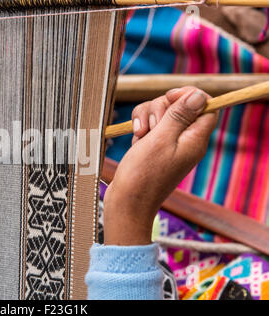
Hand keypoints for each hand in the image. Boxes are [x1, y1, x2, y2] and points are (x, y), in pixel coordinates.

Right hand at [103, 87, 218, 245]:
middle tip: (151, 126)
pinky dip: (141, 128)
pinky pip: (150, 126)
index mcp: (195, 139)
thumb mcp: (160, 139)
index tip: (169, 96)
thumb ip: (180, 115)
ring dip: (147, 118)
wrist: (127, 202)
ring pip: (162, 113)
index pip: (206, 106)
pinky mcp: (155, 147)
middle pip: (180, 106)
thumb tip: (199, 95)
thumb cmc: (143, 174)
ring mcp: (169, 144)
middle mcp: (185, 141)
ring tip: (139, 136)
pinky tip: (135, 142)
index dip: (189, 95)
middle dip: (160, 107)